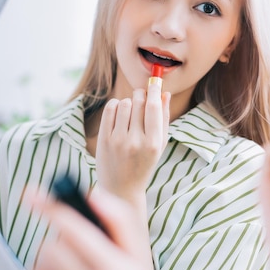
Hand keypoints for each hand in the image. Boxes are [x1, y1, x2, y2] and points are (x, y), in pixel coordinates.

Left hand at [26, 190, 151, 269]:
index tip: (34, 194)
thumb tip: (94, 195)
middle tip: (80, 251)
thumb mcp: (139, 258)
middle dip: (61, 243)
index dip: (52, 208)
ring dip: (51, 265)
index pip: (75, 231)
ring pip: (39, 269)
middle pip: (51, 249)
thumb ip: (120, 222)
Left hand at [96, 84, 169, 201]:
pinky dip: (115, 105)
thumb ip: (163, 119)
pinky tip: (119, 113)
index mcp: (153, 143)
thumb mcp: (159, 144)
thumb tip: (165, 93)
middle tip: (142, 97)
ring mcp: (118, 140)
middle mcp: (135, 141)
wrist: (121, 189)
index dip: (155, 90)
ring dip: (128, 102)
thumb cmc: (144, 164)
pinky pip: (110, 109)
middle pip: (139, 102)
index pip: (154, 107)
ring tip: (130, 113)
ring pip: (124, 103)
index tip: (156, 80)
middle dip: (141, 95)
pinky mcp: (104, 140)